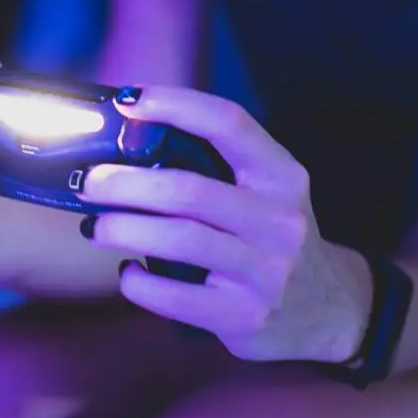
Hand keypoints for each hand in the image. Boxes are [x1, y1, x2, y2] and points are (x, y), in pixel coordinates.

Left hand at [78, 86, 372, 362]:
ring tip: (96, 227)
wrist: (327, 310)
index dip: (176, 105)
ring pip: (178, 240)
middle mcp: (280, 220)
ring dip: (123, 229)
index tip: (128, 102)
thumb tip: (130, 138)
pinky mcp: (244, 316)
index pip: (229, 123)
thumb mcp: (268, 193)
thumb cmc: (275, 238)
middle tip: (90, 182)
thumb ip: (217, 167)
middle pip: (187, 189)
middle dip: (126, 183)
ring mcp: (265, 271)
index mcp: (282, 176)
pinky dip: (138, 283)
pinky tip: (127, 272)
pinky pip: (174, 297)